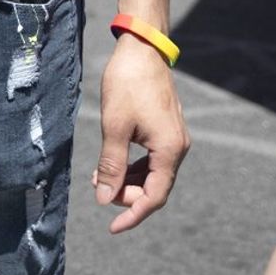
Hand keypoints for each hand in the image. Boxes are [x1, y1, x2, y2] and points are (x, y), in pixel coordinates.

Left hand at [92, 36, 189, 232]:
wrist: (142, 48)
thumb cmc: (128, 84)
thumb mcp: (115, 126)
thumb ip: (111, 165)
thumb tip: (104, 199)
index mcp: (169, 150)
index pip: (154, 197)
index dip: (133, 214)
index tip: (112, 227)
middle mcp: (177, 147)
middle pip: (154, 186)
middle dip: (126, 193)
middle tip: (98, 187)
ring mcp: (173, 137)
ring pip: (152, 172)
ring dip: (127, 179)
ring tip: (99, 176)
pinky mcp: (165, 128)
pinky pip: (152, 158)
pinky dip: (133, 164)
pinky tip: (113, 161)